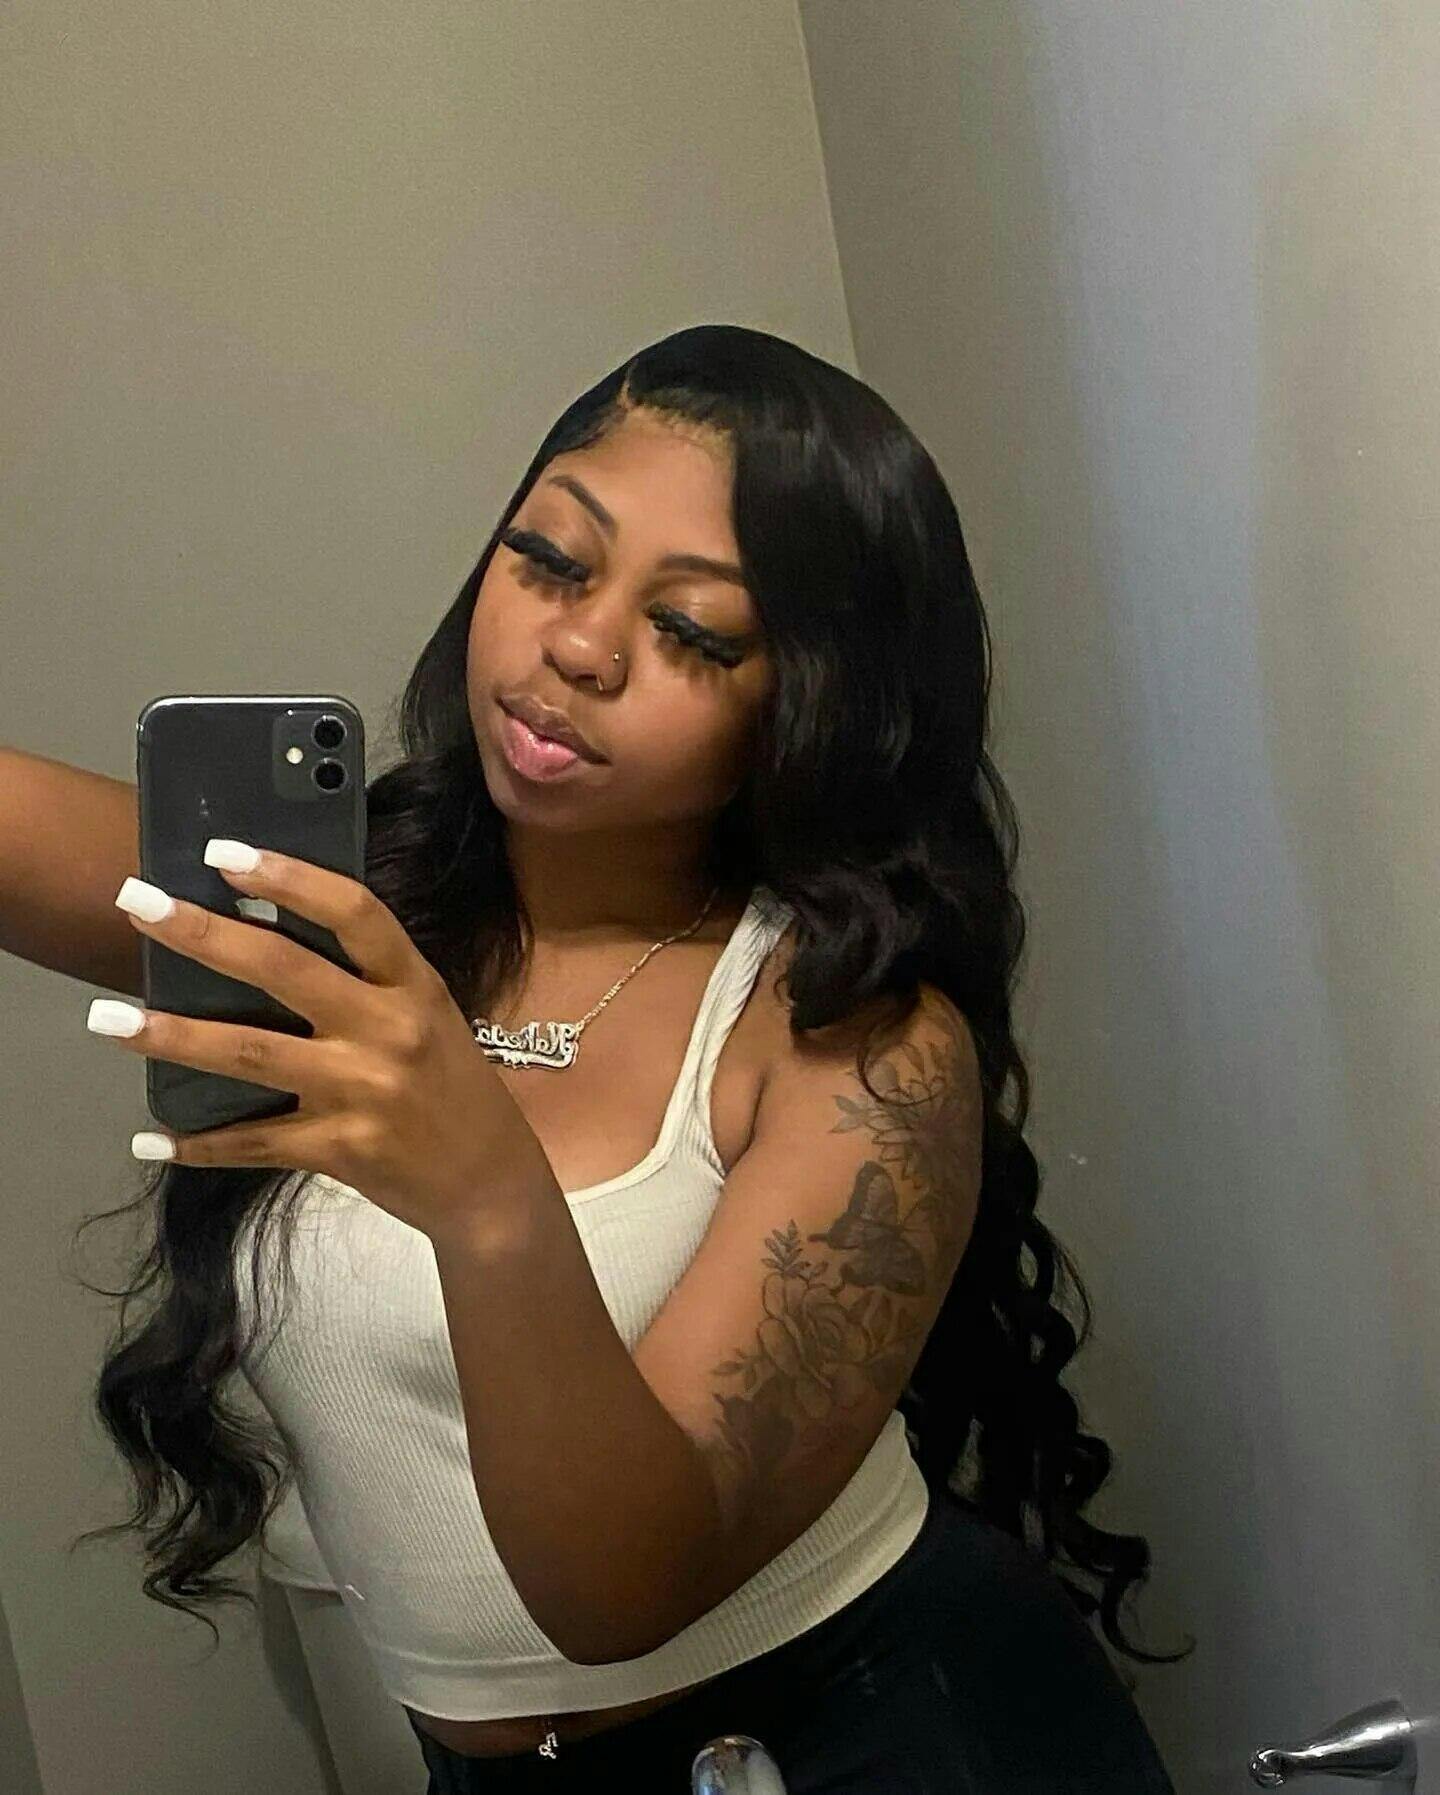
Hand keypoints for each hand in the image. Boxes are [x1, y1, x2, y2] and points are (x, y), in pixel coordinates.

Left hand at [87, 838, 545, 1246]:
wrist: (490, 1184)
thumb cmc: (451, 1088)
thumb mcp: (427, 1018)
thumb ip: (366, 982)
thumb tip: (262, 938)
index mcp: (414, 987)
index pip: (353, 913)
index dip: (290, 877)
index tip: (224, 852)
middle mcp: (389, 1031)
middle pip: (283, 970)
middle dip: (201, 933)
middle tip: (135, 903)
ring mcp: (363, 1092)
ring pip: (250, 1053)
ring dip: (171, 1036)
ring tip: (106, 1020)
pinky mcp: (341, 1149)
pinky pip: (255, 1141)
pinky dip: (199, 1144)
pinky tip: (151, 1139)